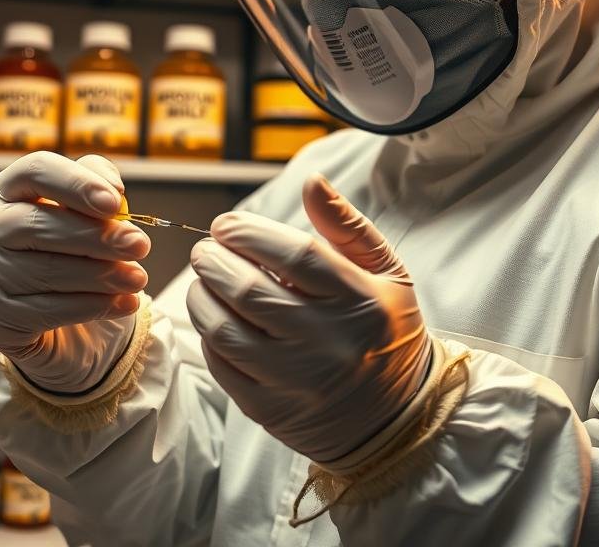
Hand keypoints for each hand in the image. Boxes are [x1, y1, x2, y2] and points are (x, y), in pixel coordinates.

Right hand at [0, 152, 150, 392]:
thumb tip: (114, 188)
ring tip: (138, 278)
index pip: (36, 171)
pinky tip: (124, 303)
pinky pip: (48, 310)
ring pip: (46, 271)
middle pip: (39, 225)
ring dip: (101, 275)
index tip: (115, 203)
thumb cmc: (71, 248)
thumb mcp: (85, 210)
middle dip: (97, 236)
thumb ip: (97, 185)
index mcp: (8, 189)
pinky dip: (93, 306)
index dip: (76, 184)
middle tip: (140, 245)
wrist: (52, 313)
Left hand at [188, 174, 430, 462]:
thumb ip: (347, 226)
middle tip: (207, 248)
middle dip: (214, 259)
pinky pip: (221, 365)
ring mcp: (295, 380)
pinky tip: (216, 316)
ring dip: (203, 294)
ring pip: (225, 329)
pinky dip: (209, 334)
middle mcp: (326, 343)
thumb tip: (312, 182)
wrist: (396, 417)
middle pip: (250, 291)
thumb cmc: (386, 331)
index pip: (294, 255)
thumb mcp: (386, 274)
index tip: (227, 224)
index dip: (250, 232)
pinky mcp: (270, 409)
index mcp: (358, 302)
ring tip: (206, 277)